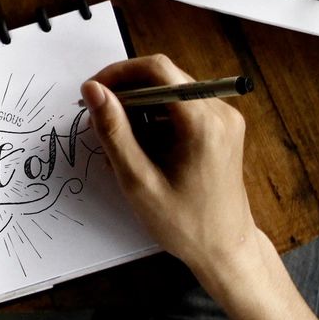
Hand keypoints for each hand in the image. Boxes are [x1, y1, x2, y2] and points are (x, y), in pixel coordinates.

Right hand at [82, 54, 270, 294]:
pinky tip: (142, 150)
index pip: (157, 70)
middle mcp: (220, 111)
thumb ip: (114, 132)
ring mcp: (224, 118)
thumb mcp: (139, 181)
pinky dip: (157, 120)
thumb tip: (92, 90)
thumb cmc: (184, 224)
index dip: (119, 73)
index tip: (93, 93)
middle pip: (164, 77)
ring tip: (121, 145)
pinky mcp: (222, 128)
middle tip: (99, 120)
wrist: (226, 250)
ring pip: (171, 92)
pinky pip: (183, 107)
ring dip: (140, 109)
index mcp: (203, 122)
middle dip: (127, 93)